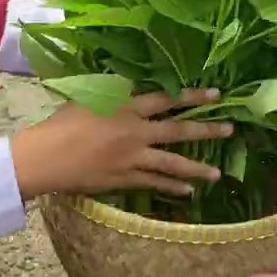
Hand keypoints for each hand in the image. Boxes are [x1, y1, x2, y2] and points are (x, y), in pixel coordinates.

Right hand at [10, 88, 233, 199]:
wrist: (46, 157)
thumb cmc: (63, 123)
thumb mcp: (91, 97)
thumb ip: (116, 93)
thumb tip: (133, 85)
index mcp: (126, 107)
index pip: (167, 99)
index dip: (193, 96)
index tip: (217, 94)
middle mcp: (135, 132)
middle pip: (178, 131)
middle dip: (207, 130)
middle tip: (230, 131)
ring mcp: (132, 158)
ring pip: (172, 163)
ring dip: (197, 168)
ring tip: (217, 174)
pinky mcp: (124, 179)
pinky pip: (154, 183)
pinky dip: (172, 186)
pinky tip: (188, 190)